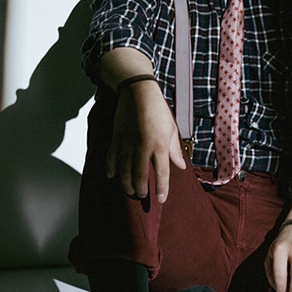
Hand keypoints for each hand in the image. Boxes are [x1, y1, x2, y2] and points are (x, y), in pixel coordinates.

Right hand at [106, 80, 185, 203]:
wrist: (138, 92)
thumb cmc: (158, 109)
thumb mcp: (171, 128)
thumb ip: (175, 150)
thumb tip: (181, 166)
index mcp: (160, 144)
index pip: (162, 173)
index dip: (162, 189)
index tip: (161, 200)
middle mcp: (143, 147)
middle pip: (140, 177)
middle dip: (141, 191)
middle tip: (142, 195)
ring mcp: (128, 143)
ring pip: (124, 171)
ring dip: (126, 184)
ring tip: (130, 190)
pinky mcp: (117, 138)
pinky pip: (111, 158)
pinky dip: (110, 169)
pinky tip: (112, 176)